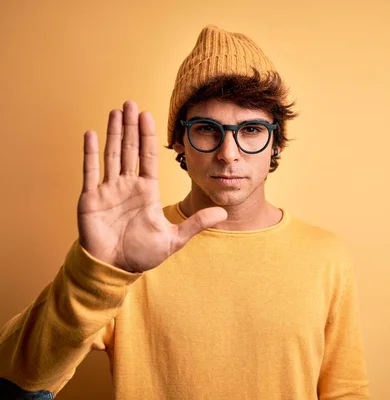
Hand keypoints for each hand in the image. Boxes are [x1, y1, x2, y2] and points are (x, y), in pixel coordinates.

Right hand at [76, 101, 226, 272]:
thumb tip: (224, 214)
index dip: (148, 136)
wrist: (116, 268)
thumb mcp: (174, 238)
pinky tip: (91, 133)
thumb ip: (197, 223)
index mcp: (147, 191)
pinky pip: (90, 171)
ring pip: (112, 154)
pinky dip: (90, 153)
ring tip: (115, 111)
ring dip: (113, 132)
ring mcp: (109, 190)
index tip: (149, 114)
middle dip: (131, 126)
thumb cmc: (142, 254)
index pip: (148, 157)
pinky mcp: (91, 199)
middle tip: (130, 102)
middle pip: (130, 149)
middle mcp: (128, 186)